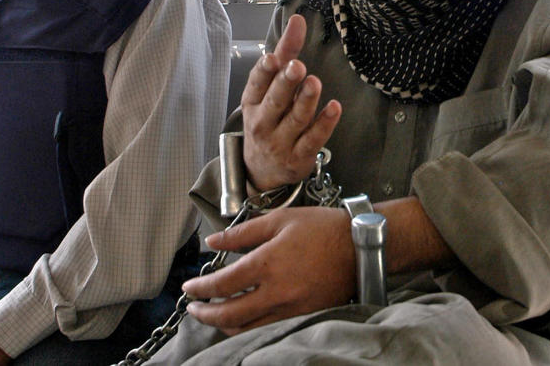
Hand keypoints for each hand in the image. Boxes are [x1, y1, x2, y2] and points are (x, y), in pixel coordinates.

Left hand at [182, 206, 355, 333]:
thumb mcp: (279, 220)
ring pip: (248, 328)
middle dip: (205, 315)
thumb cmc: (322, 228)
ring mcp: (291, 308)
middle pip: (230, 315)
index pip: (222, 284)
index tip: (189, 287)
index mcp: (267, 264)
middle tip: (193, 309)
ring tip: (214, 316)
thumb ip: (242, 233)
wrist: (360, 246)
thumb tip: (213, 241)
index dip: (200, 288)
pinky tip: (243, 320)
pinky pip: (269, 329)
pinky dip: (250, 328)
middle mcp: (277, 292)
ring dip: (225, 326)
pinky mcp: (304, 316)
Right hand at [242, 14, 341, 189]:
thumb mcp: (269, 88)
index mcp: (253, 102)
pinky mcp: (299, 157)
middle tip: (297, 67)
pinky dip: (324, 124)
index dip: (264, 71)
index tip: (273, 58)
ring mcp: (280, 142)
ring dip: (306, 101)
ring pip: (295, 120)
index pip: (257, 84)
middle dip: (285, 83)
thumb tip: (298, 19)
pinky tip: (334, 108)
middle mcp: (263, 122)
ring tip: (315, 83)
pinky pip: (313, 139)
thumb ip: (286, 52)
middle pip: (275, 101)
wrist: (261, 170)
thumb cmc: (268, 120)